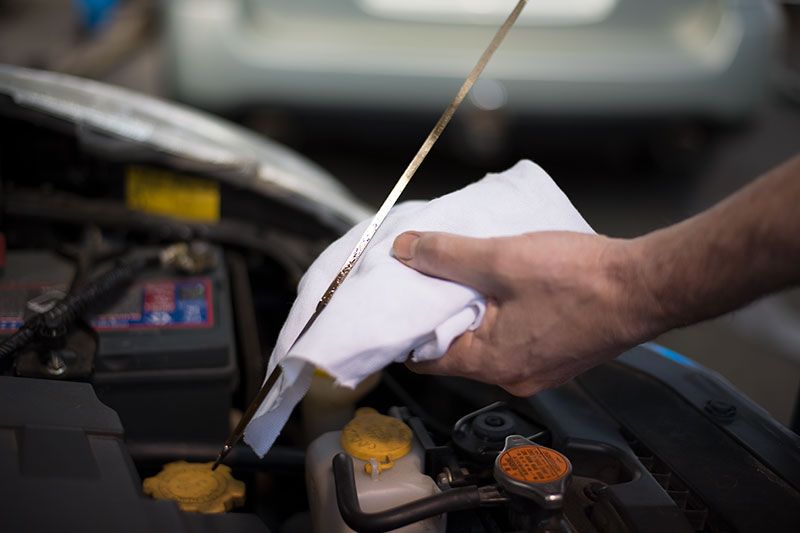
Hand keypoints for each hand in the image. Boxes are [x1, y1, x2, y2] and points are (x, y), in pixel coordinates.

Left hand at [392, 231, 657, 395]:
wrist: (647, 286)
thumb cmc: (583, 281)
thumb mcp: (500, 258)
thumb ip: (446, 255)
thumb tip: (406, 251)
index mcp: (491, 362)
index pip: (425, 360)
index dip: (407, 328)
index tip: (400, 302)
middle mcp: (514, 376)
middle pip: (457, 349)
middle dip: (442, 313)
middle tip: (434, 277)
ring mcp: (541, 369)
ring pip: (489, 342)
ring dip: (476, 310)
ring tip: (472, 274)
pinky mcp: (561, 355)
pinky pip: (517, 337)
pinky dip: (505, 314)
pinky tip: (510, 283)